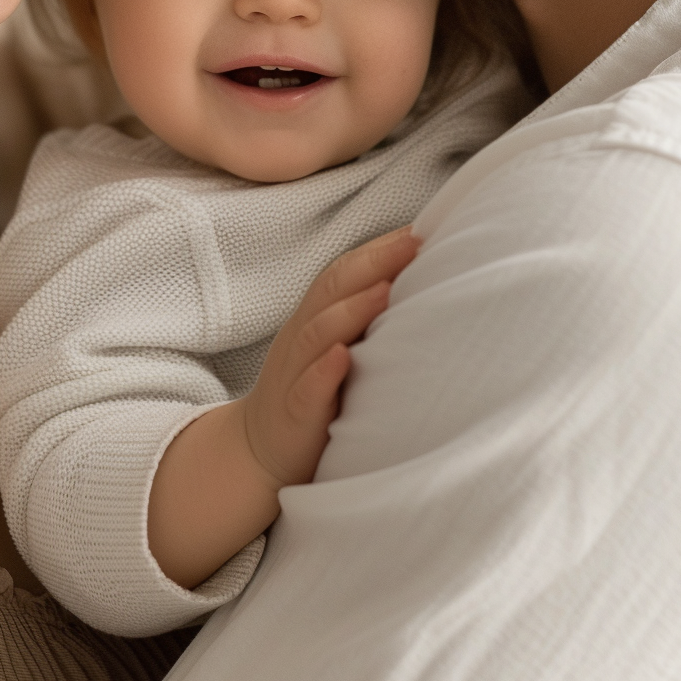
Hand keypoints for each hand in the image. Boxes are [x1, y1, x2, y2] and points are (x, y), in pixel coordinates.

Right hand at [242, 229, 418, 489]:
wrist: (258, 452)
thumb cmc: (314, 393)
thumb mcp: (338, 348)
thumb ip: (366, 320)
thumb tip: (419, 288)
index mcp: (316, 318)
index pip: (346, 271)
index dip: (380, 247)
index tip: (422, 228)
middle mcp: (302, 337)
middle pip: (332, 288)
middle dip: (374, 262)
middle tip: (414, 243)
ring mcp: (294, 373)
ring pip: (317, 332)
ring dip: (352, 309)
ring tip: (386, 291)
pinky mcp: (293, 414)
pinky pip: (304, 388)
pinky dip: (323, 370)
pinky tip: (342, 357)